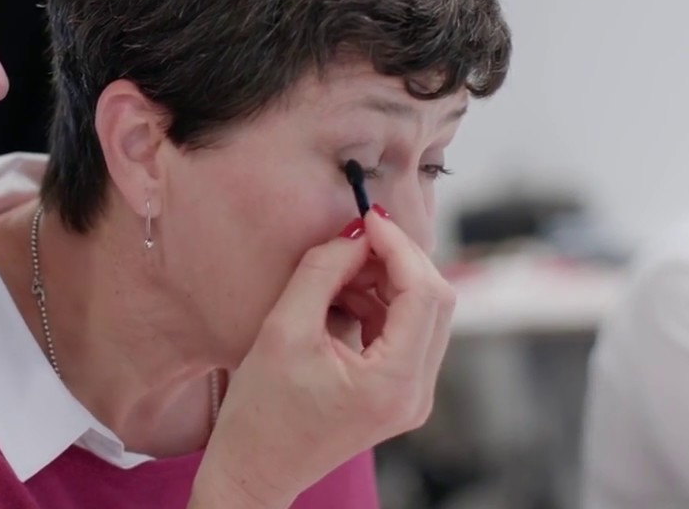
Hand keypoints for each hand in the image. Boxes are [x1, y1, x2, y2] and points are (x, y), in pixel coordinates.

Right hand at [190, 208, 454, 508]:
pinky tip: (342, 296)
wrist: (253, 470)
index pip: (424, 293)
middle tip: (354, 239)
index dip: (398, 247)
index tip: (365, 219)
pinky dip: (380, 304)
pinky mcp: (397, 395)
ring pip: (423, 314)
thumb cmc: (260, 412)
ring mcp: (411, 397)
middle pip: (435, 302)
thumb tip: (354, 235)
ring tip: (338, 271)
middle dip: (397, 261)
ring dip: (387, 281)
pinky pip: (405, 333)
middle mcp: (416, 394)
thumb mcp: (283, 331)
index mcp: (394, 382)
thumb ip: (321, 273)